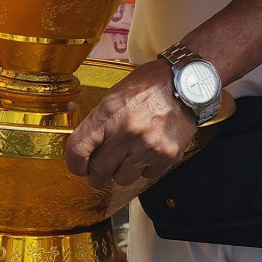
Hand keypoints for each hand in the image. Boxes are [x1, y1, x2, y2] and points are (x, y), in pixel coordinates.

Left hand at [64, 62, 198, 189]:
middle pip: (99, 171)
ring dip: (122, 171)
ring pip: (122, 179)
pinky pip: (146, 176)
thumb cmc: (150, 86)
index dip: (74, 164)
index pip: (79, 150)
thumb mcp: (115, 96)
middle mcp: (126, 131)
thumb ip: (99, 122)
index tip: (78, 167)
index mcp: (109, 113)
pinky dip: (145, 168)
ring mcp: (147, 146)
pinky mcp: (166, 156)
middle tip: (98, 174)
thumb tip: (85, 148)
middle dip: (96, 176)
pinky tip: (149, 151)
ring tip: (129, 156)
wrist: (187, 83)